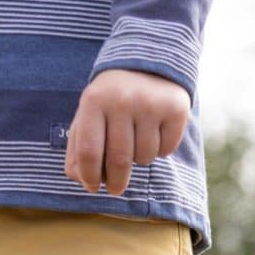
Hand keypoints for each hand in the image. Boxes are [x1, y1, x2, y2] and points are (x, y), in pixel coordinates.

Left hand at [64, 69, 191, 196]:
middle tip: (115, 190)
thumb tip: (79, 179)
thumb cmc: (112, 98)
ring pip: (145, 157)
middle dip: (116, 182)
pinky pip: (166, 150)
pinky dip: (160, 150)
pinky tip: (154, 133)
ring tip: (136, 142)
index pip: (89, 150)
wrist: (147, 64)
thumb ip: (78, 145)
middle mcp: (122, 101)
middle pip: (119, 159)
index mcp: (94, 101)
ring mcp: (151, 105)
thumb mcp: (89, 113)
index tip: (93, 188)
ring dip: (139, 159)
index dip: (89, 176)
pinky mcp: (175, 110)